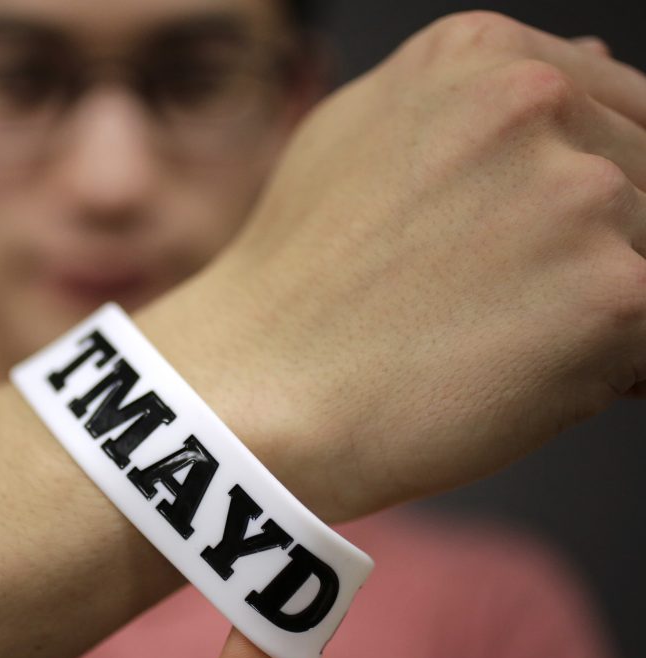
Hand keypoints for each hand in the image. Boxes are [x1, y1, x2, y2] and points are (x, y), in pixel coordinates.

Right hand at [142, 12, 645, 520]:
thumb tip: (593, 64)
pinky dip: (615, 367)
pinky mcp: (614, 293)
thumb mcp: (360, 140)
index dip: (599, 185)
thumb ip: (476, 101)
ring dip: (609, 302)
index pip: (618, 107)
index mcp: (479, 56)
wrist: (261, 388)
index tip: (556, 240)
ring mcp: (577, 193)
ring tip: (508, 340)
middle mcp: (534, 101)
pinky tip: (526, 379)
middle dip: (607, 243)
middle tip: (519, 303)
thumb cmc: (299, 281)